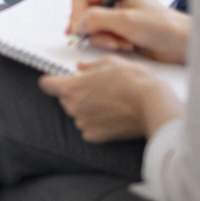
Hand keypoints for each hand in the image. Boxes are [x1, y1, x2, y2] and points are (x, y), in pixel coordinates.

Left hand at [39, 58, 182, 142]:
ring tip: (110, 102)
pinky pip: (89, 128)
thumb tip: (81, 67)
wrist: (153, 105)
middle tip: (98, 89)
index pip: (46, 84)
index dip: (53, 81)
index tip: (60, 80)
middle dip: (76, 94)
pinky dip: (97, 123)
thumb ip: (90, 66)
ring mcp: (83, 123)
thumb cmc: (133, 81)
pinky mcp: (95, 137)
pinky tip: (113, 115)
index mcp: (72, 87)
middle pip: (65, 99)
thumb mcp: (111, 63)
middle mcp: (73, 107)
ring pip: (78, 114)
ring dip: (87, 109)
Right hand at [69, 0, 189, 63]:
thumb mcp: (125, 20)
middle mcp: (113, 3)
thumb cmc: (163, 26)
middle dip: (94, 30)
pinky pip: (104, 40)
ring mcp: (117, 19)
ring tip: (122, 43)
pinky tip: (127, 46)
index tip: (77, 30)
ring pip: (93, 30)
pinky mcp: (121, 33)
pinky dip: (112, 45)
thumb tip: (77, 24)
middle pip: (85, 15)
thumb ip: (96, 19)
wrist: (183, 44)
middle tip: (105, 38)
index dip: (76, 14)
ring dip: (105, 40)